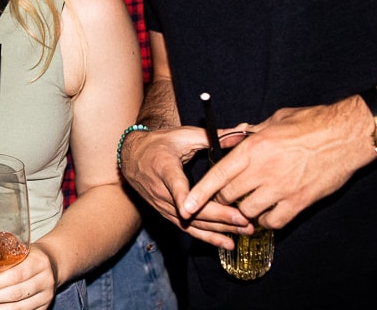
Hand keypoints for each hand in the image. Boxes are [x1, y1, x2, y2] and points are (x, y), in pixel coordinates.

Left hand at [0, 242, 56, 308]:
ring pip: (19, 308)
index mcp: (39, 262)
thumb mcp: (20, 251)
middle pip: (15, 294)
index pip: (15, 275)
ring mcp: (46, 296)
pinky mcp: (44, 307)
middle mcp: (45, 280)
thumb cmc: (30, 256)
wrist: (52, 263)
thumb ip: (2, 262)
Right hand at [121, 125, 252, 247]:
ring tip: (243, 232)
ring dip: (218, 229)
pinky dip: (207, 237)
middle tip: (243, 219)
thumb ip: (214, 136)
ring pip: (190, 222)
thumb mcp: (185, 135)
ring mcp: (162, 205)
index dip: (181, 198)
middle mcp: (160, 190)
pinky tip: (226, 243)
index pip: (174, 185)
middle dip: (218, 216)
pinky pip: (187, 228)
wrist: (133, 156)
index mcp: (164, 166)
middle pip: (189, 209)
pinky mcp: (166, 214)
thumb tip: (243, 131)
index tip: (189, 210)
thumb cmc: (161, 143)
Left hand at [183, 102, 371, 233]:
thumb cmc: (311, 123)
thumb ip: (249, 132)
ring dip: (245, 212)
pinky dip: (268, 221)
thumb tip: (231, 137)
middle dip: (222, 200)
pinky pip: (274, 222)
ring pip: (249, 212)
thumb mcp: (273, 121)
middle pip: (228, 196)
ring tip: (248, 206)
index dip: (199, 194)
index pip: (217, 175)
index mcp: (252, 148)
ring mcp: (281, 189)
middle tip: (225, 199)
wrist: (346, 136)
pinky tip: (268, 215)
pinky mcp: (300, 202)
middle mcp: (263, 170)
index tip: (186, 206)